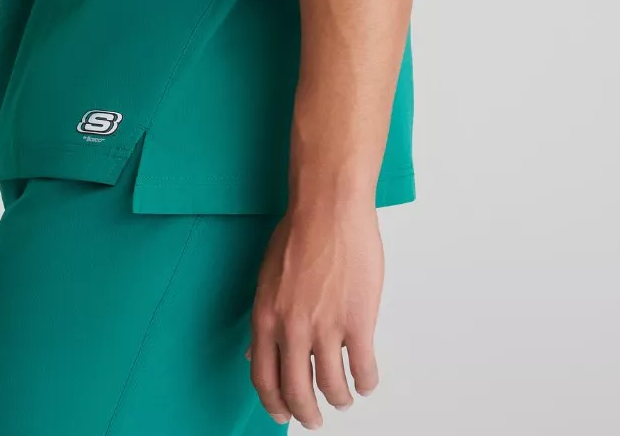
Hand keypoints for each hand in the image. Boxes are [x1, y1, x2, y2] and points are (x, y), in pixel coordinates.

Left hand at [245, 195, 383, 427]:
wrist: (328, 206)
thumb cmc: (299, 232)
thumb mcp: (267, 277)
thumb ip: (265, 316)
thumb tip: (254, 351)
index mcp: (266, 316)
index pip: (264, 377)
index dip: (274, 403)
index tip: (283, 414)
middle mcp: (291, 328)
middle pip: (296, 392)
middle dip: (307, 413)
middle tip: (315, 419)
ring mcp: (325, 327)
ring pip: (332, 387)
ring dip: (339, 400)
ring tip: (344, 398)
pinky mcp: (358, 322)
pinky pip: (362, 370)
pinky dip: (365, 383)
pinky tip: (366, 381)